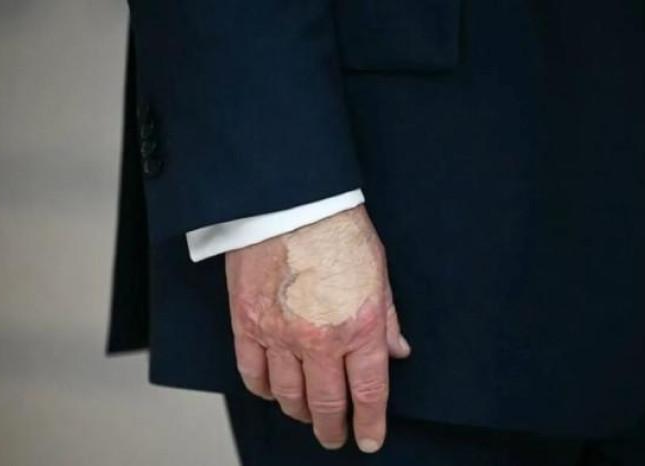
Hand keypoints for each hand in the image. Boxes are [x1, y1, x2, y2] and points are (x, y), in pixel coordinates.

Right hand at [225, 205, 409, 452]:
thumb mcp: (378, 273)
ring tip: (307, 416)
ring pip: (287, 395)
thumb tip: (397, 351)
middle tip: (336, 437)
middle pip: (326, 404)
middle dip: (333, 429)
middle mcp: (319, 339)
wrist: (290, 201)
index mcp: (360, 326)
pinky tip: (271, 392)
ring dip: (300, 413)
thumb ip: (388, 318)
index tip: (370, 439)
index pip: (368, 393)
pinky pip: (251, 372)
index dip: (370, 423)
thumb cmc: (336, 228)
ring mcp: (279, 334)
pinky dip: (262, 390)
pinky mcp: (247, 322)